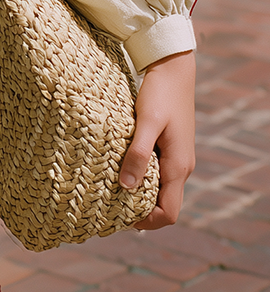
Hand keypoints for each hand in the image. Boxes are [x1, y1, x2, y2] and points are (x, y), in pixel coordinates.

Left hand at [119, 50, 195, 229]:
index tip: (119, 217)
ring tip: (112, 192)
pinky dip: (142, 179)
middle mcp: (181, 167)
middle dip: (141, 213)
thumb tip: (126, 186)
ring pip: (161, 190)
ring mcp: (177, 158)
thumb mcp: (147, 122)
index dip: (147, 222)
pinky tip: (121, 170)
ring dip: (140, 196)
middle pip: (165, 206)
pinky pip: (158, 174)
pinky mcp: (170, 147)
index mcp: (178, 166)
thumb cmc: (159, 93)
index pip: (168, 213)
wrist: (173, 69)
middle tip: (110, 209)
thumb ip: (137, 153)